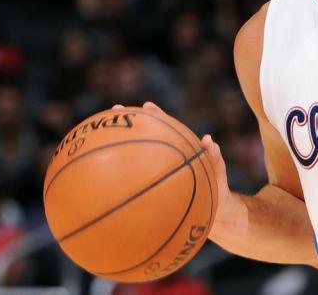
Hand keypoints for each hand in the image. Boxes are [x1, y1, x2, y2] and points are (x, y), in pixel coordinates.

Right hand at [114, 103, 234, 232]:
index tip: (146, 106)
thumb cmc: (216, 187)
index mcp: (177, 152)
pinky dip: (124, 182)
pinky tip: (107, 179)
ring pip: (135, 158)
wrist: (214, 212)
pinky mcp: (155, 192)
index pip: (164, 129)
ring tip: (101, 137)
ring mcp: (156, 174)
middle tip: (115, 111)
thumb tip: (207, 140)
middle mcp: (163, 160)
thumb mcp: (216, 170)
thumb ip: (213, 155)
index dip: (155, 117)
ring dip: (119, 147)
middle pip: (144, 138)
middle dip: (130, 123)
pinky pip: (137, 186)